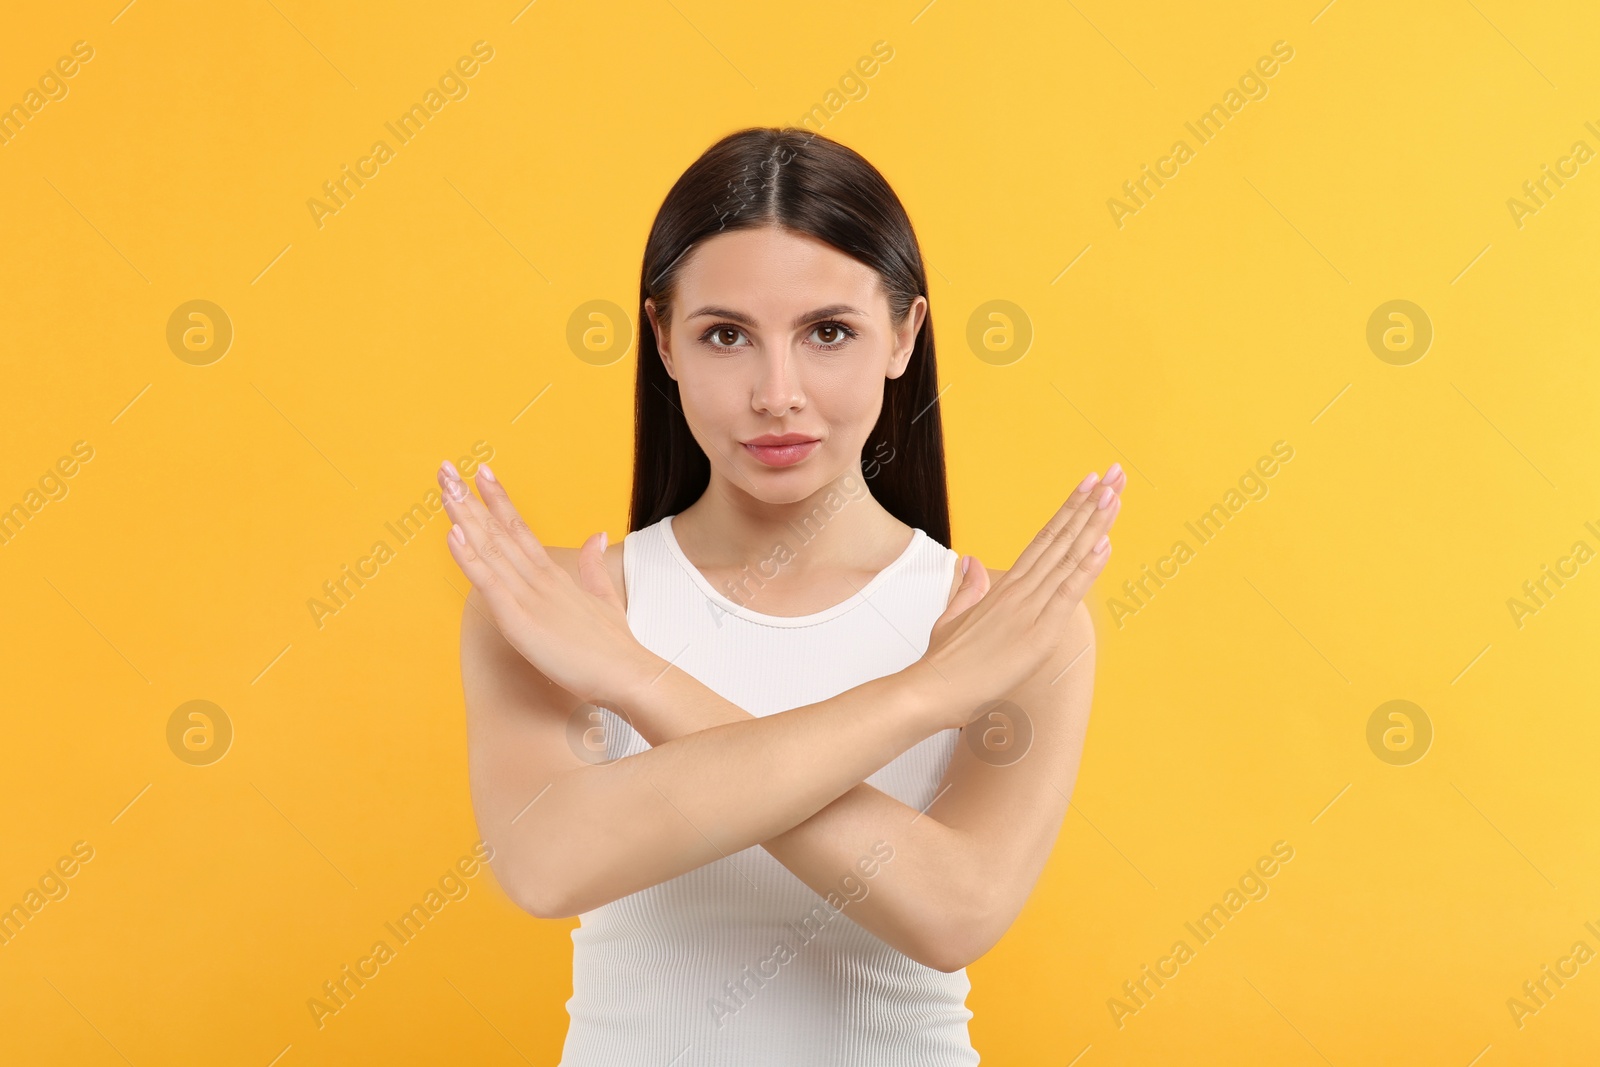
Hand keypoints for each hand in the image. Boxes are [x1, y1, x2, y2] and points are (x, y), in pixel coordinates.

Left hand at [438, 460, 652, 708]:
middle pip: (499, 531)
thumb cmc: (616, 647)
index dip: (499, 501)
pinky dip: (469, 558)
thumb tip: (597, 534)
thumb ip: (594, 565)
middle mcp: (540, 580)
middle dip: (471, 499)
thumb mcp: (606, 597)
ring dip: (464, 517)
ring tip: (445, 487)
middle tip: (446, 469)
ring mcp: (529, 598)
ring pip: (490, 549)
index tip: (482, 473)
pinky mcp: (520, 621)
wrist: (629, 674)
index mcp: (556, 576)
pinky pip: (489, 584)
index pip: (521, 530)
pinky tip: (453, 534)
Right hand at [913, 465, 1123, 726]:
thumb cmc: (944, 662)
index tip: (1088, 486)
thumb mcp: (954, 617)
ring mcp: (1030, 608)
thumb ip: (969, 588)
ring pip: (1068, 558)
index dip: (1069, 510)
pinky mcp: (1039, 631)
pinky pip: (1068, 593)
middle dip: (1090, 505)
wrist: (932, 688)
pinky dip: (1088, 568)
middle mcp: (1020, 590)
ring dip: (1094, 525)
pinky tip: (1104, 544)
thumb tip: (972, 563)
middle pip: (1061, 538)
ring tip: (1115, 494)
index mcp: (1005, 587)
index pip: (1044, 539)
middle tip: (1114, 474)